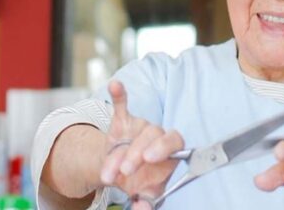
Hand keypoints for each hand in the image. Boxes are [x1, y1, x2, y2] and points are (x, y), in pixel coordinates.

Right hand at [99, 80, 183, 208]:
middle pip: (152, 135)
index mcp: (169, 153)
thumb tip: (143, 208)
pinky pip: (122, 105)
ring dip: (118, 153)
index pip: (174, 142)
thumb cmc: (138, 181)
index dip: (164, 147)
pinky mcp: (122, 120)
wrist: (118, 172)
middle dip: (136, 153)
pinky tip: (115, 86)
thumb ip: (146, 202)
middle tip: (125, 170)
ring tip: (109, 173)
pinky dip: (119, 95)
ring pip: (133, 132)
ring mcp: (140, 126)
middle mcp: (157, 135)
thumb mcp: (143, 194)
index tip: (151, 158)